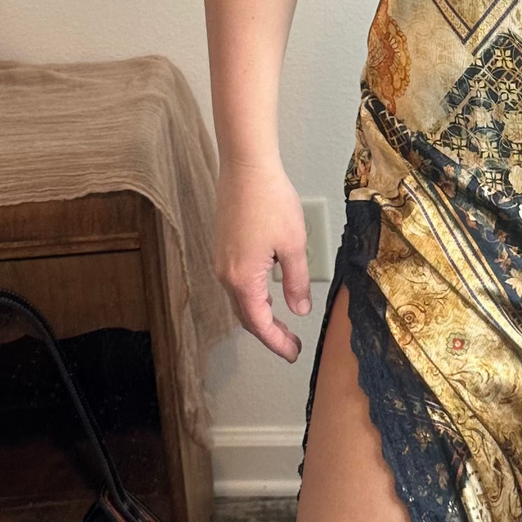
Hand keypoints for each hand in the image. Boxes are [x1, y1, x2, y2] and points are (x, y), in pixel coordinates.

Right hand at [213, 154, 311, 360]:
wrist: (246, 168)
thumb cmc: (270, 201)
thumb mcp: (294, 245)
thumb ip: (297, 281)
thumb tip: (299, 309)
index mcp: (243, 279)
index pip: (259, 323)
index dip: (276, 342)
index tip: (292, 353)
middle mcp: (226, 274)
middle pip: (246, 316)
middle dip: (268, 333)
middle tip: (291, 344)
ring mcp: (221, 260)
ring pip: (239, 299)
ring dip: (259, 315)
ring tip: (282, 324)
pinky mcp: (223, 247)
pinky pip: (236, 282)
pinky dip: (251, 296)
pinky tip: (267, 293)